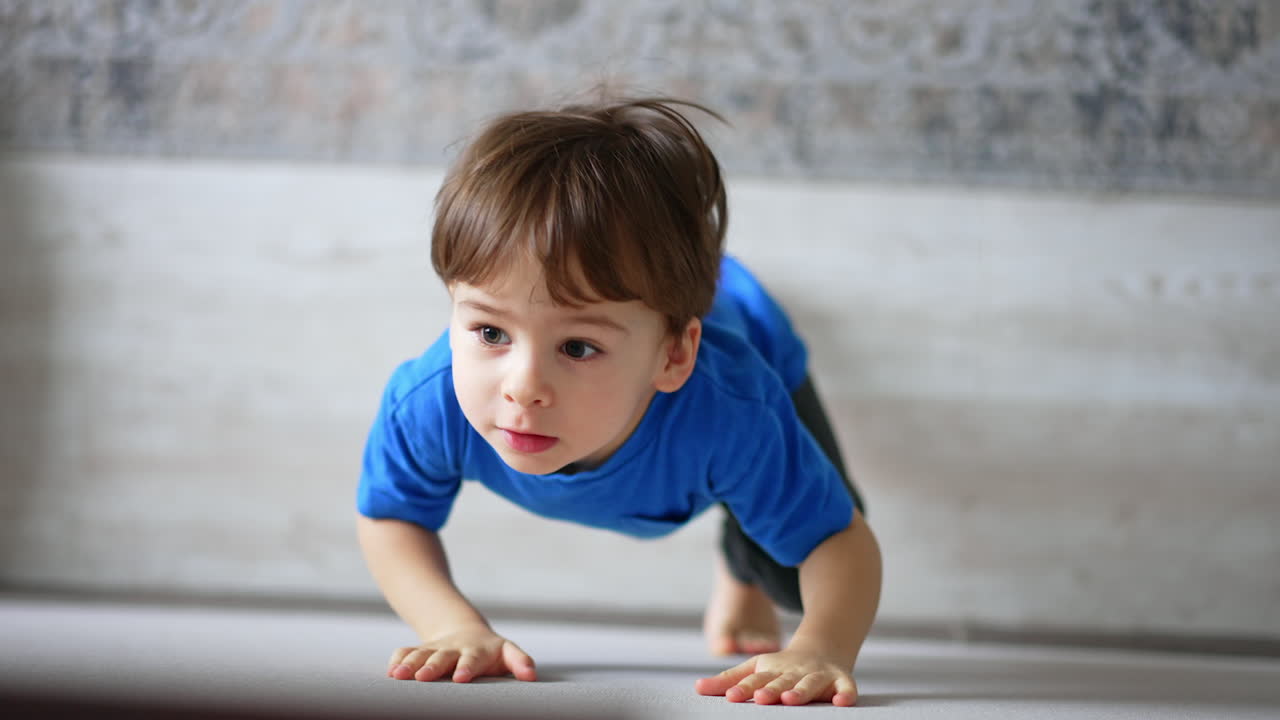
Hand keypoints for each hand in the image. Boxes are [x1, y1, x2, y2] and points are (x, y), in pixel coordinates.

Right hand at [387, 626, 536, 682]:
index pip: (473, 659)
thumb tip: (531, 675)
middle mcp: (455, 649)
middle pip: (443, 657)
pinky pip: (405, 652)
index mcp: (478, 651)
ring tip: (399, 676)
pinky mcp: (420, 651)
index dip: (467, 667)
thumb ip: (520, 662)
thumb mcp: (508, 654)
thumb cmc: (491, 652)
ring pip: (421, 654)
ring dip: (410, 664)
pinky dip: (397, 660)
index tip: (460, 677)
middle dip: (432, 667)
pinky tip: (390, 672)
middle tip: (424, 678)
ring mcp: (436, 649)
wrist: (465, 632)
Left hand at [694, 649, 856, 705]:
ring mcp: (816, 676)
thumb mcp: (755, 668)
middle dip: (772, 690)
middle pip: (781, 682)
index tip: (732, 697)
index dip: (743, 688)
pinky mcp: (840, 679)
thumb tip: (696, 688)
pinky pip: (845, 686)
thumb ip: (728, 680)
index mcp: (771, 671)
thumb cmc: (781, 666)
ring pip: (809, 684)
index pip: (755, 680)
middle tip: (761, 698)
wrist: (822, 648)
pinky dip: (845, 692)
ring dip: (801, 691)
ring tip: (791, 699)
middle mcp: (793, 673)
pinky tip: (842, 701)